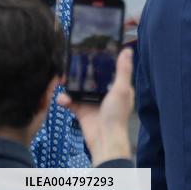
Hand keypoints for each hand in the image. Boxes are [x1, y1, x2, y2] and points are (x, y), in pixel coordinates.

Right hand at [57, 48, 133, 165]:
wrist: (104, 139)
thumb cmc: (116, 114)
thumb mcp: (122, 89)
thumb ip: (123, 70)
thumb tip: (127, 50)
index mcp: (117, 87)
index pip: (109, 70)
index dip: (101, 62)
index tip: (91, 51)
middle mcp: (105, 93)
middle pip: (91, 78)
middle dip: (81, 73)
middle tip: (70, 65)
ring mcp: (92, 101)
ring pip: (78, 89)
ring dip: (70, 85)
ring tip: (62, 80)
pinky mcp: (81, 110)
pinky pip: (70, 101)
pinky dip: (65, 99)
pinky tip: (62, 98)